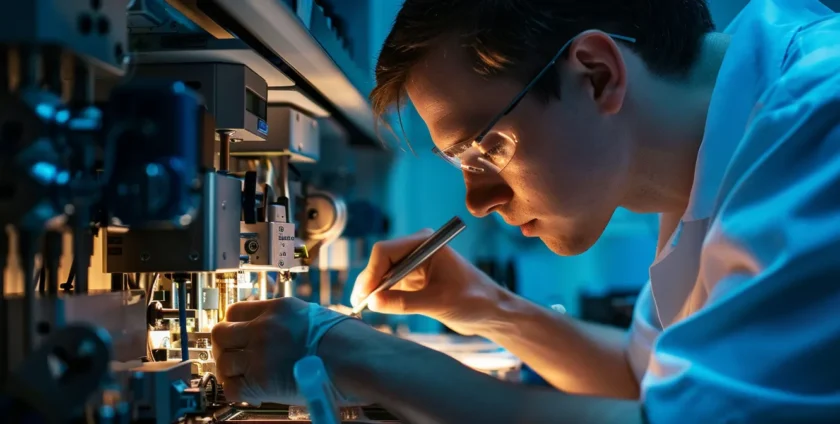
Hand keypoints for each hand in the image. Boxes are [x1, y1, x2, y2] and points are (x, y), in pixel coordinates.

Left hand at [210, 297, 357, 405]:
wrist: (359, 361)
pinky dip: (238, 393)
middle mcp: (264, 327)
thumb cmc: (350, 341)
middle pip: (221, 333)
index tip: (236, 336)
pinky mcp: (262, 381)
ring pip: (222, 362)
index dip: (233, 326)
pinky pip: (232, 388)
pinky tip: (252, 393)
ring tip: (246, 378)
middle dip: (224, 347)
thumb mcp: (316, 315)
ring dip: (231, 372)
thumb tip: (279, 331)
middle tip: (234, 358)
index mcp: (279, 308)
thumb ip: (290, 321)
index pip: (235, 311)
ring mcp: (261, 353)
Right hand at [350, 230, 506, 334]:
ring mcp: (414, 264)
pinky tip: (376, 307)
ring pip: (382, 274)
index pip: (385, 251)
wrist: (492, 312)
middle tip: (359, 305)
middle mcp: (417, 249)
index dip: (371, 272)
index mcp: (426, 244)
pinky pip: (390, 285)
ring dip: (373, 290)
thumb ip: (404, 302)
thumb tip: (372, 302)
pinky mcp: (414, 279)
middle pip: (380, 261)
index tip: (365, 295)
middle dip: (369, 282)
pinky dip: (381, 295)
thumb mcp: (437, 302)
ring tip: (363, 309)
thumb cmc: (473, 301)